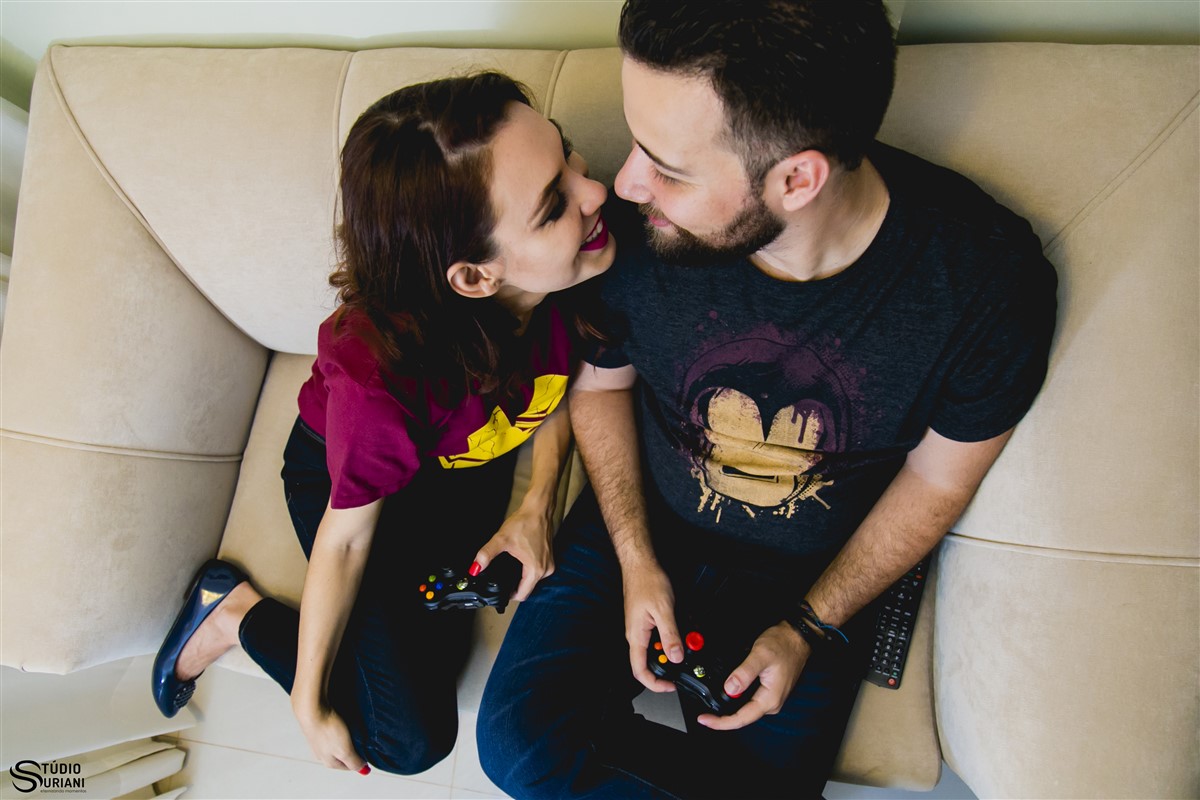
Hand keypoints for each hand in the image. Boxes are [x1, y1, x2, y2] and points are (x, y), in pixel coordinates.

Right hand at [293, 702, 367, 772]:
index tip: (367, 751)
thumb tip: (362, 770)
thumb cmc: (327, 730)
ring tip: (351, 729)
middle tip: (361, 739)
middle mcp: (322, 754)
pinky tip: (341, 723)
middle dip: (353, 749)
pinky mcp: (318, 729)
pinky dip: (339, 729)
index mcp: (329, 763)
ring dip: (346, 738)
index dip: (360, 760)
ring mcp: (318, 741)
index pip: (349, 766)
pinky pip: (332, 732)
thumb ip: (353, 762)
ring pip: (337, 743)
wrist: (312, 710)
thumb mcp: (345, 751)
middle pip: (343, 755)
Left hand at [473, 506, 554, 600]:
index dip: (509, 595)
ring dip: (520, 577)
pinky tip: (519, 560)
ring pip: (532, 580)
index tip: (499, 591)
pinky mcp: (549, 558)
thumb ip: (486, 555)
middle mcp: (546, 570)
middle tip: (501, 577)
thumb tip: (475, 568)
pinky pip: (536, 571)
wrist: (539, 509)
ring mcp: (549, 564)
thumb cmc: (525, 522)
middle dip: (513, 585)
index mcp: (536, 570)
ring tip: (510, 567)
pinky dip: (527, 569)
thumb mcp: (502, 539)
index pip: (522, 595)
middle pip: (527, 588)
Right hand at [622, 561, 680, 692]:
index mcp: (636, 636)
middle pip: (649, 662)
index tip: (670, 686)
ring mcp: (640, 628)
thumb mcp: (663, 610)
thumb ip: (670, 635)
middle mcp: (635, 635)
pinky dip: (669, 637)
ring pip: (655, 649)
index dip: (655, 684)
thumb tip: (676, 657)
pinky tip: (679, 629)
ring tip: (684, 641)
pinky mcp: (646, 622)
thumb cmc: (647, 581)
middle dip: (668, 664)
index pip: (640, 671)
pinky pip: (657, 637)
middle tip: (684, 658)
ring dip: (670, 648)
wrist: (640, 564)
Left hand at [697, 621, 809, 730]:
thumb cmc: (784, 644)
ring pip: (745, 709)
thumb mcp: (760, 655)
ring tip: (712, 708)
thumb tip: (729, 689)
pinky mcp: (768, 691)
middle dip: (722, 718)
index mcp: (770, 699)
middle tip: (704, 714)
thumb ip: (744, 673)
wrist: (796, 637)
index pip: (741, 718)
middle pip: (742, 717)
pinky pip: (749, 700)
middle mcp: (772, 702)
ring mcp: (771, 697)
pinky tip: (727, 695)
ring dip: (729, 709)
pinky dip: (736, 699)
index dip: (721, 722)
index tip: (705, 719)